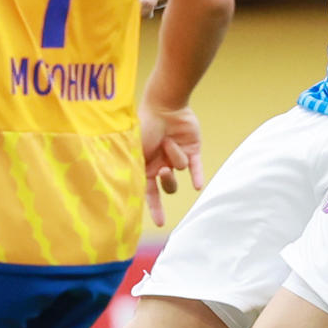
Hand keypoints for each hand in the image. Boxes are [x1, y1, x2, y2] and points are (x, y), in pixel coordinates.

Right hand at [139, 98, 203, 226]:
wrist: (163, 104)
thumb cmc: (144, 127)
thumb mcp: (134, 150)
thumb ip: (134, 171)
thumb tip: (129, 192)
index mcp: (145, 165)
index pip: (150, 193)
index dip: (154, 208)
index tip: (159, 223)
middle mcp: (161, 163)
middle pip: (169, 186)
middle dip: (167, 181)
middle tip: (164, 170)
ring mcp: (177, 155)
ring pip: (181, 169)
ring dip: (176, 156)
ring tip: (170, 141)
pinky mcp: (193, 148)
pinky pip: (197, 167)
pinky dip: (197, 175)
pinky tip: (198, 186)